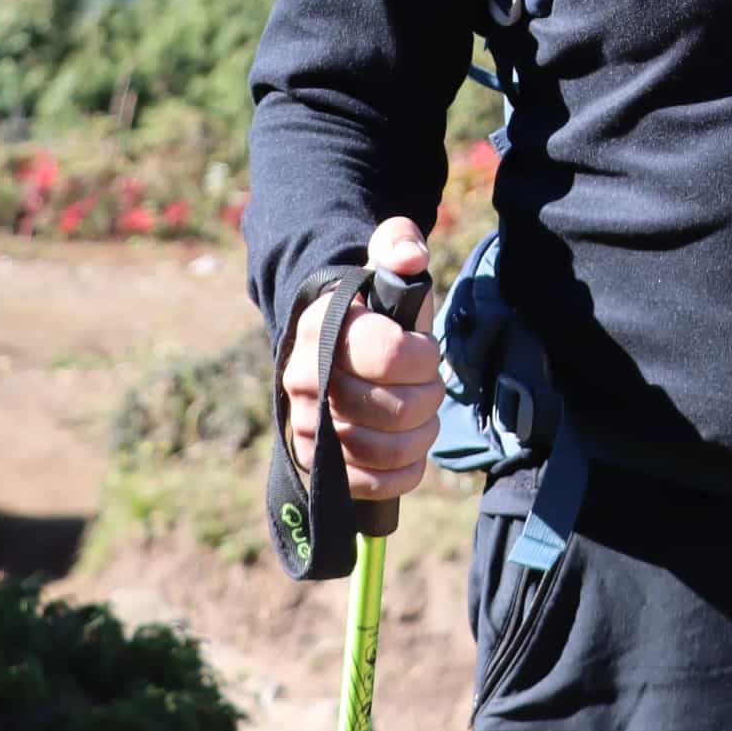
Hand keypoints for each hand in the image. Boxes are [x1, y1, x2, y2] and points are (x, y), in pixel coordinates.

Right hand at [281, 216, 444, 502]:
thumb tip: (409, 257)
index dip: (422, 355)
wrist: (334, 348)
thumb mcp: (383, 268)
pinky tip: (409, 448)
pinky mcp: (318, 465)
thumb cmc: (371, 311)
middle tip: (427, 382)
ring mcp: (306, 426)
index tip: (423, 347)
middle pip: (393, 409)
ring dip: (420, 434)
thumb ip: (399, 246)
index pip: (389, 354)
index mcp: (322, 326)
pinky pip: (371, 484)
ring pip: (384, 450)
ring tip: (422, 413)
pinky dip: (403, 471)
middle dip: (427, 396)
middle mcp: (304, 378)